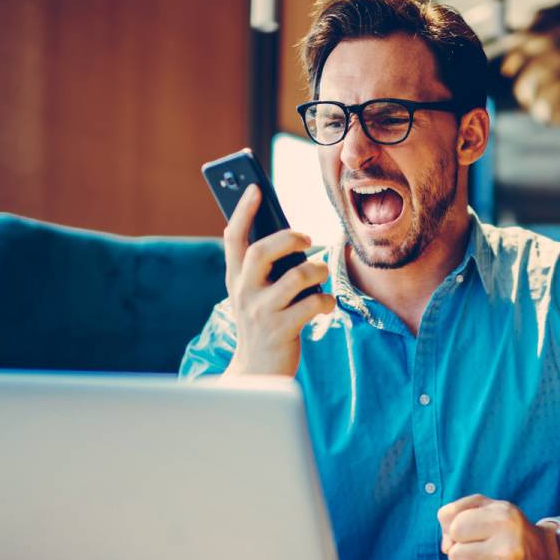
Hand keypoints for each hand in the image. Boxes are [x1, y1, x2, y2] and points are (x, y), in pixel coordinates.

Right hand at [222, 184, 334, 376]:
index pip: (233, 238)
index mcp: (235, 279)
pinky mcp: (282, 330)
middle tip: (305, 238)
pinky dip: (326, 301)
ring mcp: (262, 312)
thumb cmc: (264, 323)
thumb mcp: (254, 294)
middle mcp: (244, 292)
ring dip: (317, 269)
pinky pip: (313, 304)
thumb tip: (289, 236)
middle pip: (260, 252)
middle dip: (288, 238)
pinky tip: (325, 305)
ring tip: (321, 273)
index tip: (255, 188)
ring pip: (296, 276)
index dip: (243, 211)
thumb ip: (263, 269)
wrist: (258, 370)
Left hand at [438, 495, 559, 559]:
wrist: (548, 559)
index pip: (455, 527)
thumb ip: (456, 512)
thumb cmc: (510, 529)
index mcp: (503, 520)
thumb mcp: (488, 507)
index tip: (476, 531)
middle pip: (454, 554)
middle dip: (463, 551)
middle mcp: (506, 548)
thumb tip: (444, 545)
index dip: (460, 530)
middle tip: (483, 549)